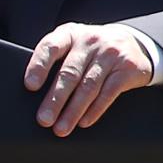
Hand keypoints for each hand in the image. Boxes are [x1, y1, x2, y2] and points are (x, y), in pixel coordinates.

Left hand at [24, 22, 154, 136]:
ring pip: (89, 86)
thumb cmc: (91, 51)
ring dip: (73, 111)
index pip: (51, 47)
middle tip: (44, 120)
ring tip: (62, 128)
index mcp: (70, 34)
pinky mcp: (128, 67)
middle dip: (55, 99)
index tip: (30, 86)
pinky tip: (84, 122)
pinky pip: (108, 92)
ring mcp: (111, 53)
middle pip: (70, 72)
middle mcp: (91, 40)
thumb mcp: (73, 47)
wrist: (132, 43)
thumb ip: (57, 62)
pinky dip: (95, 110)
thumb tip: (36, 97)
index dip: (39, 66)